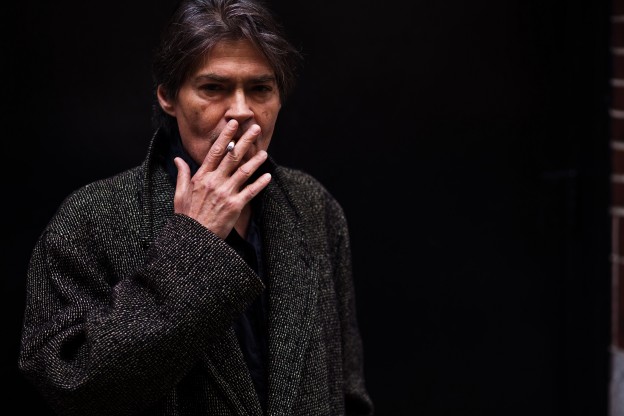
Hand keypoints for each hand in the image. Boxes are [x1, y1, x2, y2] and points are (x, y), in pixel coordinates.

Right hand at [172, 120, 271, 238]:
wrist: (194, 239)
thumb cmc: (187, 217)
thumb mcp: (179, 194)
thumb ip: (183, 175)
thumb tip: (178, 159)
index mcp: (201, 177)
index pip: (215, 151)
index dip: (226, 136)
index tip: (233, 124)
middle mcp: (214, 182)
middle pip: (232, 157)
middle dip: (245, 141)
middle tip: (256, 129)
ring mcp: (225, 193)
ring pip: (243, 172)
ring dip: (255, 161)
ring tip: (264, 152)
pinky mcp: (235, 206)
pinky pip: (250, 191)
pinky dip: (260, 183)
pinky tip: (267, 176)